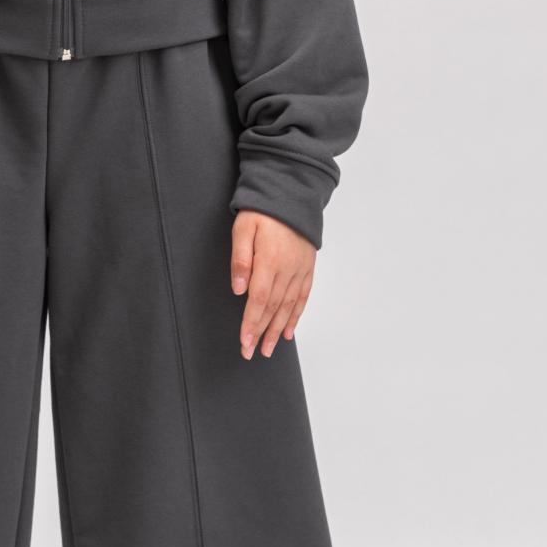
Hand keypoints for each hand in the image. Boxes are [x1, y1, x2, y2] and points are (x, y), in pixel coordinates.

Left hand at [230, 211, 314, 358]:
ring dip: (278, 330)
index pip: (259, 300)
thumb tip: (239, 290)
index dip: (251, 324)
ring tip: (270, 348)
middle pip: (274, 308)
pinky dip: (296, 315)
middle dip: (262, 333)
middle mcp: (288, 269)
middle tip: (252, 353)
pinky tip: (289, 330)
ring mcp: (299, 270)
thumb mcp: (243, 229)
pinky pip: (302, 296)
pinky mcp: (307, 267)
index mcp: (270, 261)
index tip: (244, 343)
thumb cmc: (262, 211)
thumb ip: (240, 260)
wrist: (291, 193)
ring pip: (289, 306)